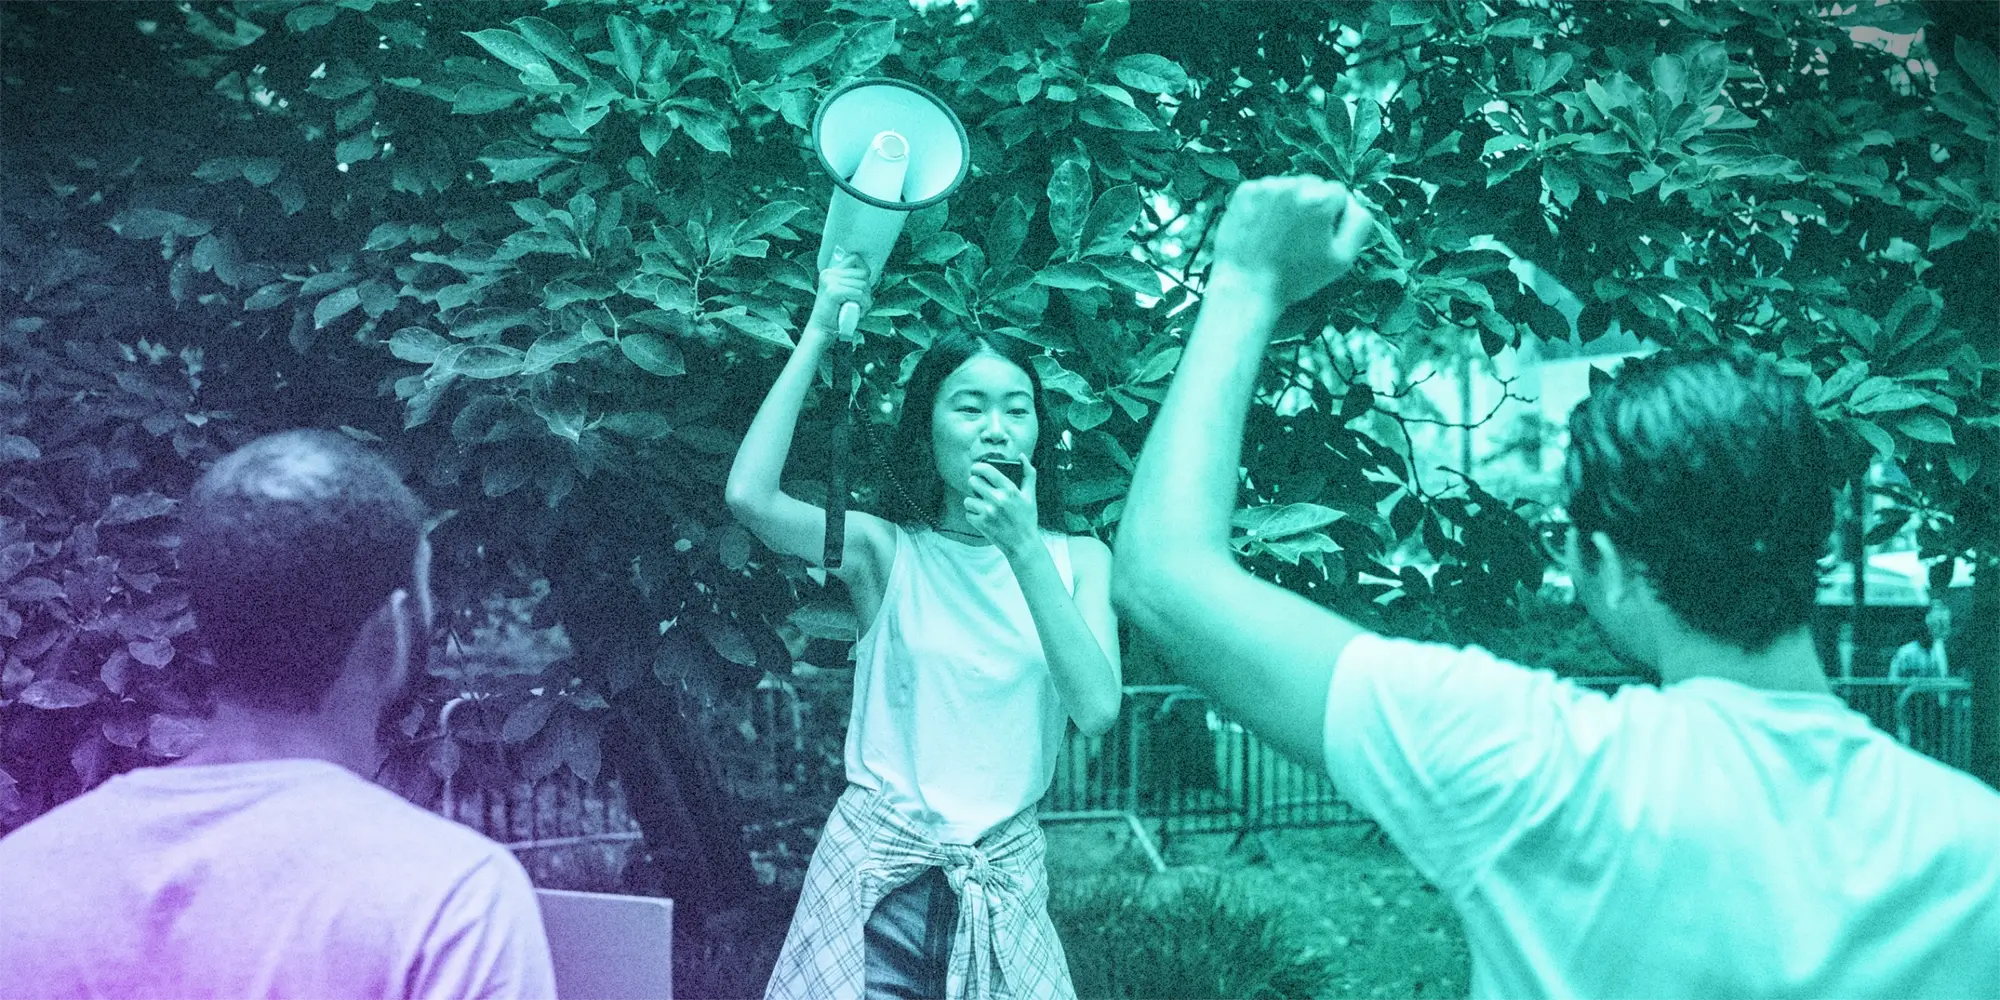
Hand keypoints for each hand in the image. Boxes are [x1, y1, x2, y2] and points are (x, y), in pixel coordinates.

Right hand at [807, 250, 873, 337]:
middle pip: (862, 273)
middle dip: (867, 290)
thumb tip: (868, 274)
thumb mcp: (843, 292)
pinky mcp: (833, 291)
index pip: (855, 259)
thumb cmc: (835, 314)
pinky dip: (863, 304)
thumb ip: (851, 281)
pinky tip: (859, 312)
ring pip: (862, 285)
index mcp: (830, 272)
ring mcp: (830, 281)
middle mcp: (829, 274)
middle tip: (862, 303)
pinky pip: (858, 293)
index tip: (865, 287)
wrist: (822, 329)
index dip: (865, 272)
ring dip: (866, 299)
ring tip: (859, 309)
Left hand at [966, 459, 1039, 555]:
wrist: (1023, 544)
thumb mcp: (1030, 495)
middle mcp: (998, 499)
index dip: (977, 467)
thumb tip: (1020, 455)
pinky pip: (968, 513)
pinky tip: (984, 519)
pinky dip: (973, 516)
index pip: (986, 470)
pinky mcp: (981, 524)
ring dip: (973, 502)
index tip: (976, 469)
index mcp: (1010, 489)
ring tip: (984, 507)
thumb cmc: (1027, 518)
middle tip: (981, 491)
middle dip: (975, 485)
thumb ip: (1028, 473)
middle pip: (972, 481)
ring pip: (968, 499)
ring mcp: (988, 512)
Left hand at [1209, 176, 1373, 305]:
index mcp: (1321, 199)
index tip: (1319, 237)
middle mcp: (1294, 185)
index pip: (1339, 193)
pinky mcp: (1245, 191)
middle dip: (1311, 206)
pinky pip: (1266, 190)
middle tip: (1298, 238)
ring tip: (1279, 235)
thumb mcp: (1342, 258)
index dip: (1332, 216)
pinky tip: (1263, 229)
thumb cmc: (1296, 277)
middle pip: (1313, 185)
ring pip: (1289, 186)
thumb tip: (1354, 201)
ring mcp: (1267, 186)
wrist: (1246, 285)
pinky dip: (1266, 205)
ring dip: (1289, 204)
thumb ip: (1359, 223)